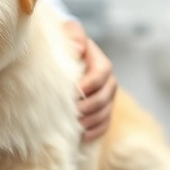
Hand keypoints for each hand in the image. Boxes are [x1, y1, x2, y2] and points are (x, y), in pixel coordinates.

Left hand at [64, 21, 116, 141]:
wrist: (62, 59)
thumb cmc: (63, 45)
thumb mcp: (67, 34)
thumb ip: (74, 34)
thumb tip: (80, 46)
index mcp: (99, 61)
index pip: (102, 73)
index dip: (91, 83)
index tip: (76, 92)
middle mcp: (107, 80)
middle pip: (106, 96)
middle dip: (90, 106)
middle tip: (73, 112)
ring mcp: (106, 97)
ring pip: (106, 111)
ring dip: (92, 120)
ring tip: (77, 126)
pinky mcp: (102, 110)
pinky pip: (105, 123)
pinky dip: (96, 131)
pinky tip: (83, 136)